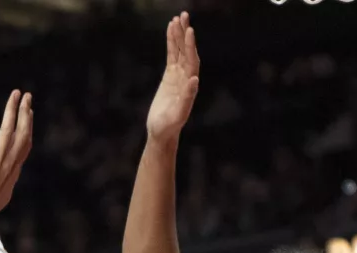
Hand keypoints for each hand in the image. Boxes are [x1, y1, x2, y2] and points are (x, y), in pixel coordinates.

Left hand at [0, 90, 33, 214]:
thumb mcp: (5, 193)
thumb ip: (9, 179)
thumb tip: (12, 175)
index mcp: (14, 169)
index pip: (26, 143)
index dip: (29, 126)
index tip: (29, 112)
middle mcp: (8, 162)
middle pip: (22, 132)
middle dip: (25, 112)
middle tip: (27, 95)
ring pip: (8, 129)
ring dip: (12, 109)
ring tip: (15, 94)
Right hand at [146, 12, 199, 143]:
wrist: (161, 132)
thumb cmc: (169, 126)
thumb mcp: (178, 114)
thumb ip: (188, 97)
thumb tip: (195, 80)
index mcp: (190, 84)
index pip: (191, 60)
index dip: (190, 46)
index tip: (189, 30)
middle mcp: (186, 77)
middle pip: (186, 51)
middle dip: (185, 33)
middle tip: (184, 15)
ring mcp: (178, 75)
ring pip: (178, 51)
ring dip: (178, 35)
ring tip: (177, 18)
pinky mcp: (169, 76)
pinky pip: (171, 55)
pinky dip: (170, 43)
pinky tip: (170, 30)